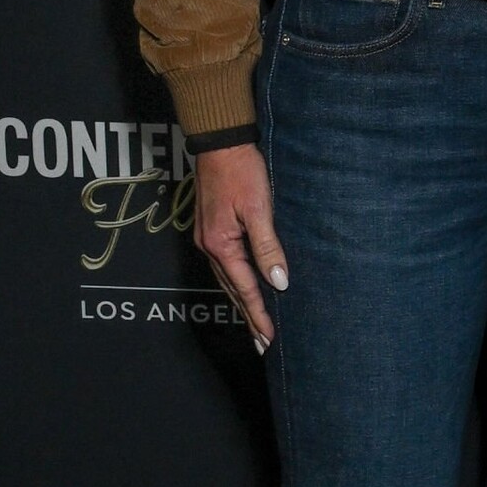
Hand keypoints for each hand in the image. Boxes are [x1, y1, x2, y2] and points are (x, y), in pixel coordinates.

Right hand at [194, 143, 286, 350]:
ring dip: (242, 301)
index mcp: (220, 245)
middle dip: (248, 316)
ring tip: (254, 324)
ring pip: (227, 279)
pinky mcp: (211, 228)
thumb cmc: (242, 171)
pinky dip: (236, 281)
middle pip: (232, 290)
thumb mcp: (259, 208)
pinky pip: (225, 264)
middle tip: (261, 343)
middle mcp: (210, 246)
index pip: (245, 288)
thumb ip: (267, 246)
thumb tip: (278, 281)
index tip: (269, 339)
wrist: (220, 143)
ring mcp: (208, 238)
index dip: (258, 314)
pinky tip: (244, 286)